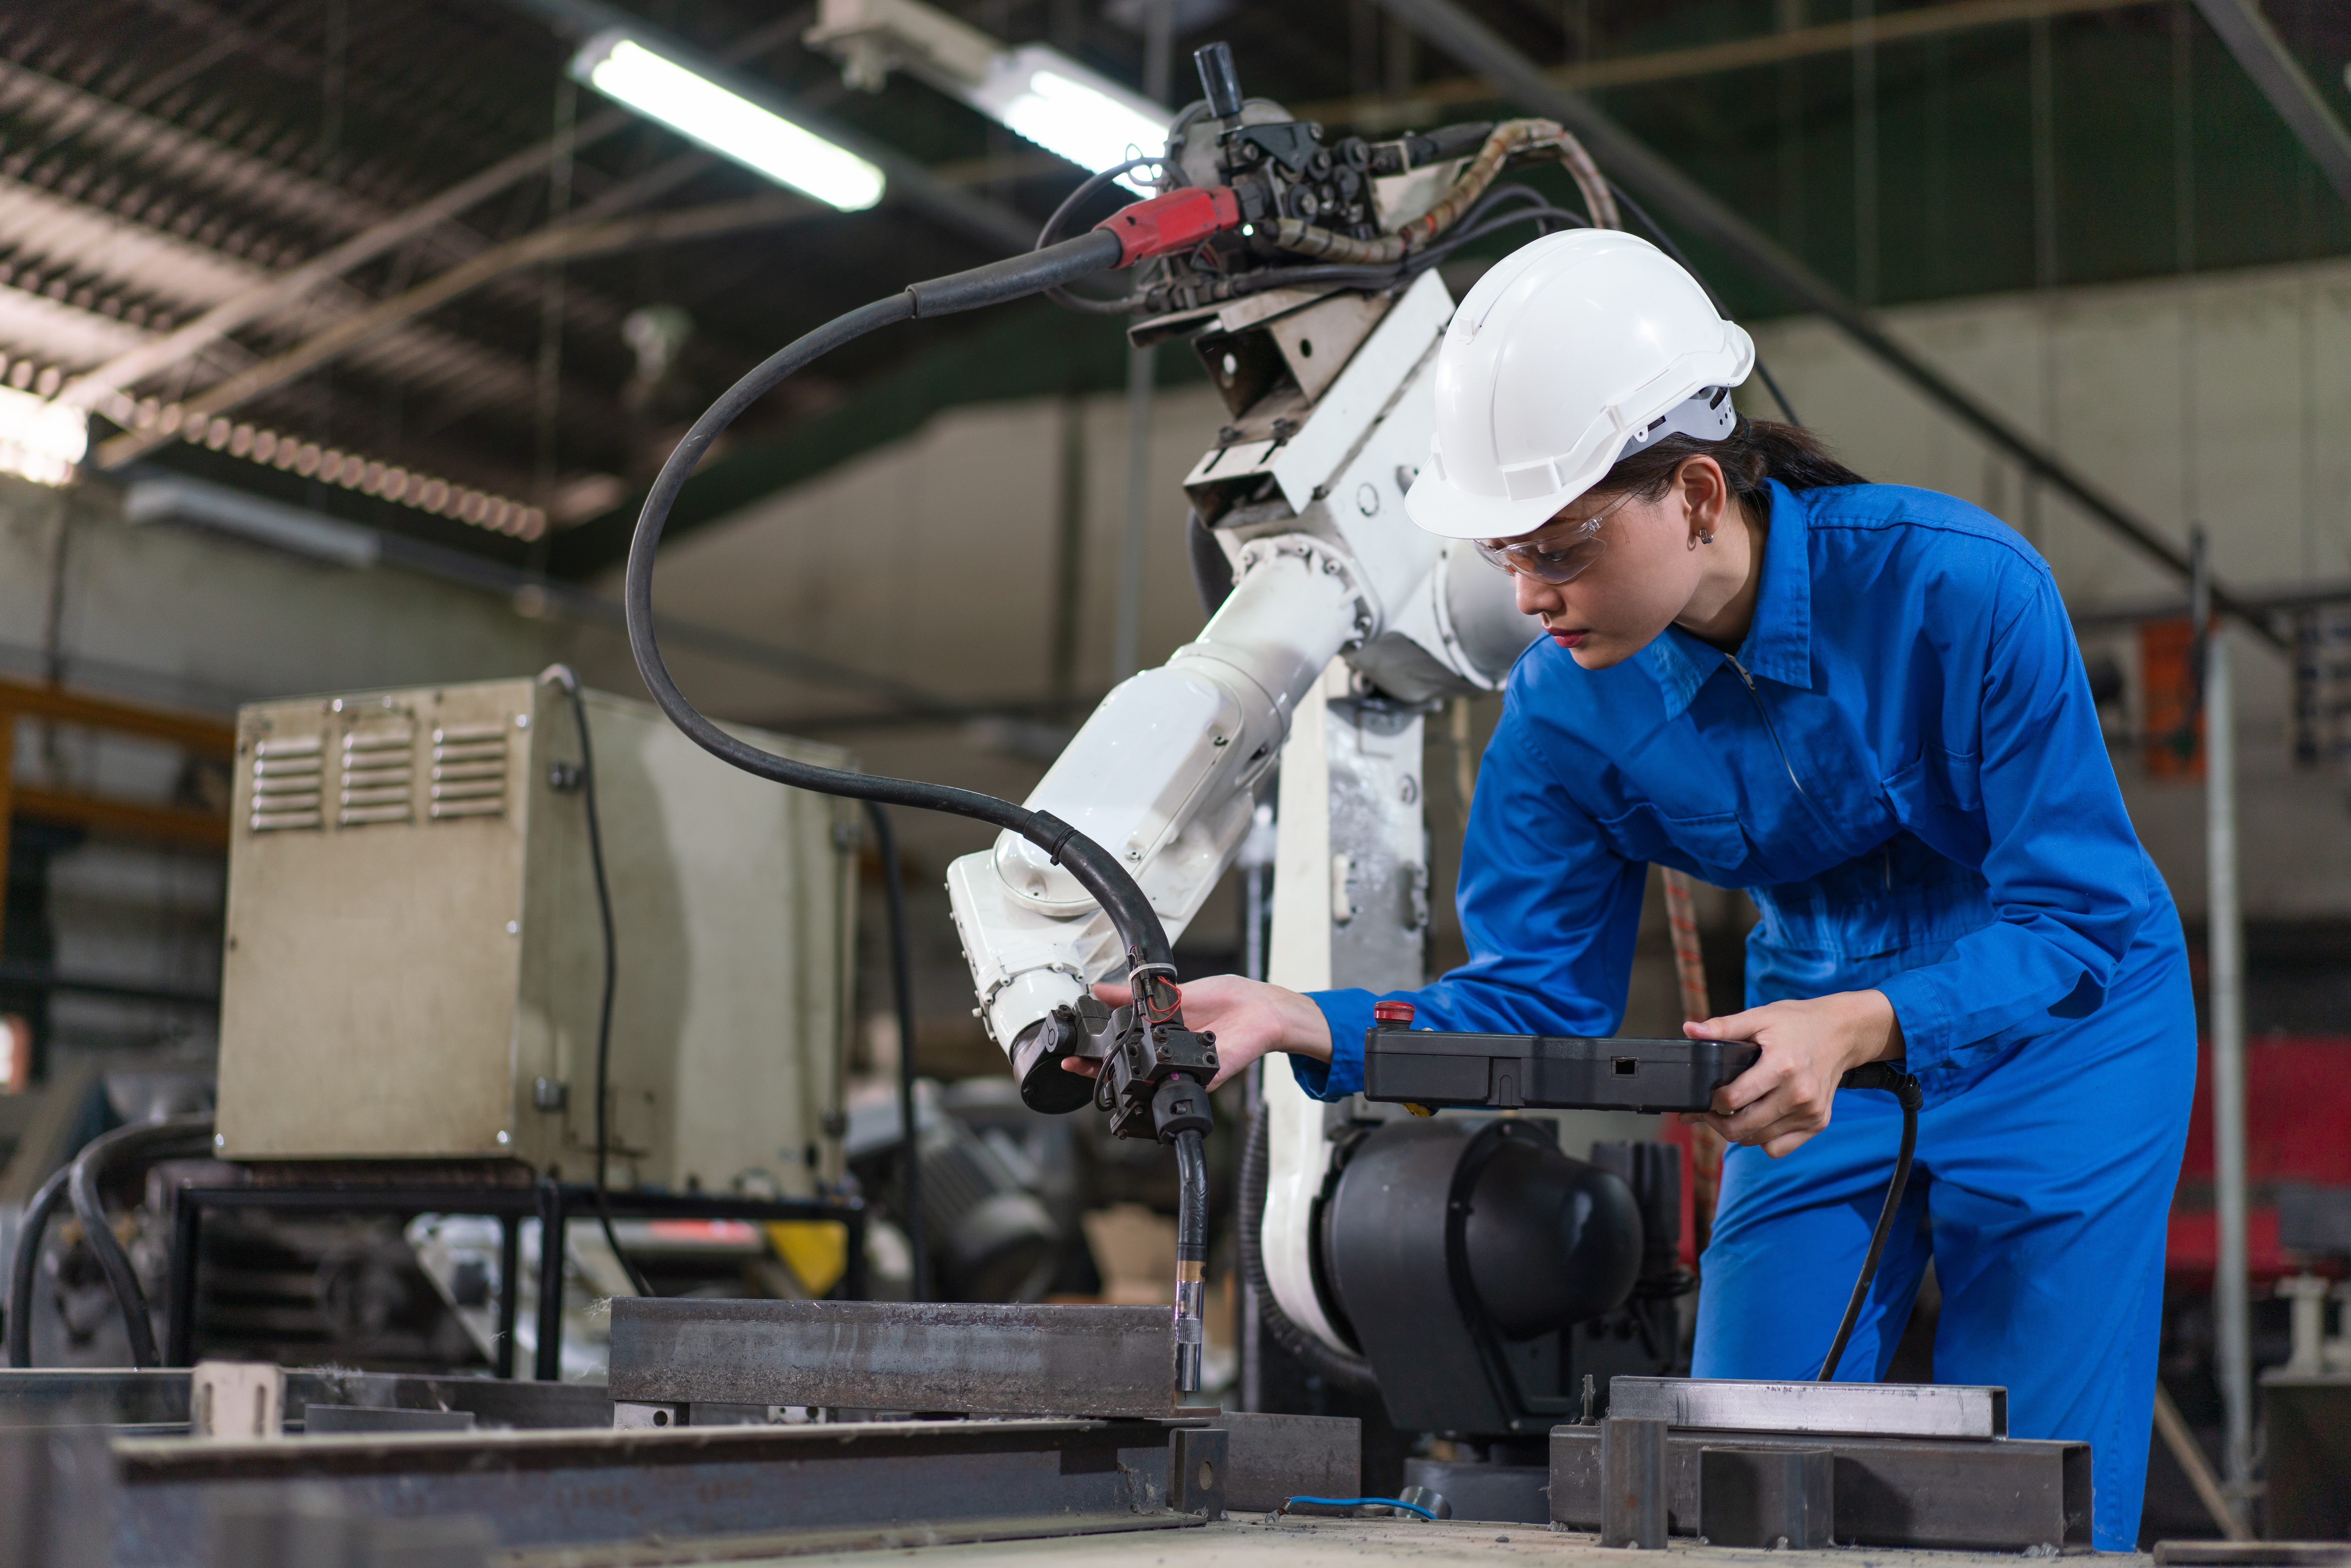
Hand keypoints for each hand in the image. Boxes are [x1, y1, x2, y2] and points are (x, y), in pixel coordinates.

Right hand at [1064, 974, 1332, 1091]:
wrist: (1262, 1009)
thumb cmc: (1227, 999)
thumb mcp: (1173, 991)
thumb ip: (1137, 994)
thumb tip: (1101, 989)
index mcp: (1159, 1033)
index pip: (1121, 1044)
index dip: (1095, 1049)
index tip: (1073, 1050)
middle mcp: (1167, 1055)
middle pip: (1127, 1068)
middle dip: (1098, 1068)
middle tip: (1076, 1062)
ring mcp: (1183, 1068)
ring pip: (1147, 1083)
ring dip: (1123, 1080)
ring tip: (1098, 1068)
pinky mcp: (1203, 1076)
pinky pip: (1179, 1086)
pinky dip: (1163, 1083)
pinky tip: (1142, 1078)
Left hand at [1678, 990, 1902, 1157]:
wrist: (1842, 1032)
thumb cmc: (1798, 1023)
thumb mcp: (1759, 1017)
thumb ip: (1723, 1027)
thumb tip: (1690, 1029)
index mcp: (1781, 1067)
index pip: (1733, 1099)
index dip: (1709, 1101)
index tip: (1703, 1095)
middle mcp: (1798, 1095)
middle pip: (1742, 1127)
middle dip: (1717, 1121)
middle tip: (1710, 1109)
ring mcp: (1810, 1112)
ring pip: (1757, 1140)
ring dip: (1739, 1131)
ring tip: (1732, 1112)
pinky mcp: (1817, 1123)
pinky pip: (1778, 1148)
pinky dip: (1763, 1139)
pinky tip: (1759, 1119)